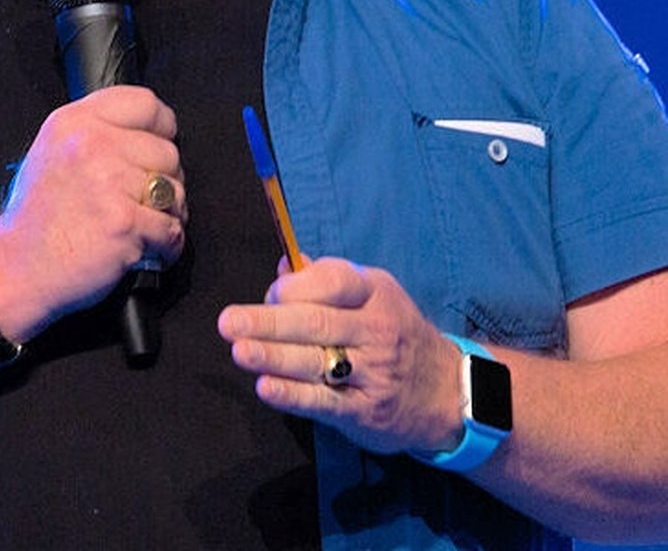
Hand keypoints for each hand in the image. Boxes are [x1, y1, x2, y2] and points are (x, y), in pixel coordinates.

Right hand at [0, 86, 186, 339]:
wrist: (16, 268)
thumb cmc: (38, 217)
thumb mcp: (53, 150)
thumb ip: (97, 132)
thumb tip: (149, 133)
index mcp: (75, 121)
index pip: (145, 103)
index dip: (161, 129)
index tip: (155, 148)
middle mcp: (92, 143)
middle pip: (168, 151)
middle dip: (165, 180)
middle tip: (142, 201)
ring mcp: (109, 181)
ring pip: (175, 191)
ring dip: (168, 215)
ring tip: (142, 226)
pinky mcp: (124, 221)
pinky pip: (173, 229)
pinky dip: (166, 246)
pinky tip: (146, 248)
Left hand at [217, 257, 463, 454]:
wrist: (446, 390)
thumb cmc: (392, 330)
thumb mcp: (371, 294)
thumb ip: (326, 279)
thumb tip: (285, 263)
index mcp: (373, 291)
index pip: (334, 282)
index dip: (298, 286)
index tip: (272, 293)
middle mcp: (375, 329)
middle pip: (315, 323)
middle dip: (268, 322)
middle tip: (229, 322)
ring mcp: (373, 372)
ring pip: (315, 361)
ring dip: (273, 356)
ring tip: (239, 351)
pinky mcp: (365, 412)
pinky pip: (324, 402)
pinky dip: (292, 395)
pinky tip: (265, 387)